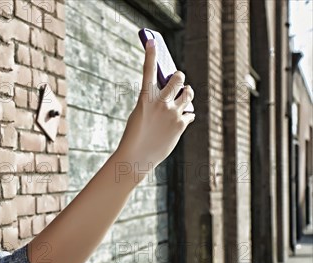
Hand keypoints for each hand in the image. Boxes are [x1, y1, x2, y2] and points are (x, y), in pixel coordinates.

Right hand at [115, 39, 195, 181]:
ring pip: (188, 94)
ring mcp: (172, 113)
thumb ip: (155, 103)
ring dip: (187, 93)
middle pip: (178, 79)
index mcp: (145, 98)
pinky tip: (179, 121)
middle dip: (179, 78)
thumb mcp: (141, 115)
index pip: (148, 70)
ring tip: (184, 96)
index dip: (150, 54)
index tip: (151, 42)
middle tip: (178, 80)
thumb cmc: (135, 136)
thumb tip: (172, 95)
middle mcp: (160, 103)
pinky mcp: (181, 125)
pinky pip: (189, 114)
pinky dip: (186, 116)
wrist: (136, 158)